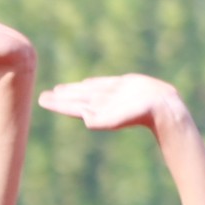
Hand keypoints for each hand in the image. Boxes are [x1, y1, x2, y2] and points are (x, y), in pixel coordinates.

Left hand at [40, 73, 187, 135]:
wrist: (162, 108)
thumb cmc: (139, 115)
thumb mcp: (117, 120)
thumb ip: (98, 121)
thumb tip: (84, 119)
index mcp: (95, 111)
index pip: (71, 107)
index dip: (57, 103)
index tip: (43, 100)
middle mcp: (101, 103)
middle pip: (75, 99)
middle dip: (60, 97)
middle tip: (43, 96)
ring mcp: (111, 94)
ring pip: (86, 90)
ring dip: (72, 90)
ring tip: (58, 90)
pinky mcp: (123, 84)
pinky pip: (103, 83)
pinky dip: (91, 83)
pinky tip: (84, 83)